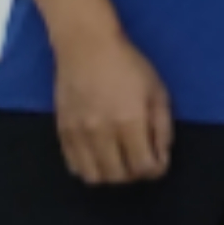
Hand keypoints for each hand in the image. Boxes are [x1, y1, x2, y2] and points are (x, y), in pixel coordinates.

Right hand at [52, 25, 173, 185]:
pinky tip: (100, 157)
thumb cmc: (128, 66)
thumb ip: (162, 128)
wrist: (86, 47)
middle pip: (119, 177)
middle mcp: (101, 132)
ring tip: (120, 162)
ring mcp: (78, 134)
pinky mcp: (62, 131)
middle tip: (140, 161)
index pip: (143, 166)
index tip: (159, 162)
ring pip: (94, 176)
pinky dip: (89, 168)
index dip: (156, 170)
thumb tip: (161, 157)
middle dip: (135, 175)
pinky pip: (74, 166)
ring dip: (111, 176)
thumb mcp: (158, 92)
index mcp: (129, 121)